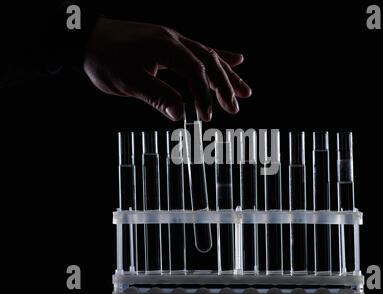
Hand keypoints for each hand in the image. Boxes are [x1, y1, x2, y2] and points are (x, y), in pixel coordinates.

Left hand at [83, 18, 251, 120]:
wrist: (88, 38)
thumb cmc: (103, 59)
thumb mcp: (126, 81)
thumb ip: (156, 96)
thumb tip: (180, 115)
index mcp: (163, 47)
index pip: (195, 71)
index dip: (205, 94)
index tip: (207, 115)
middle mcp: (173, 40)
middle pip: (208, 62)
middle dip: (224, 86)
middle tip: (235, 108)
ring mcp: (173, 40)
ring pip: (208, 56)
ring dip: (227, 74)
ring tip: (245, 91)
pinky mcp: (171, 43)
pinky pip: (200, 49)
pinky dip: (220, 56)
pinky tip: (236, 60)